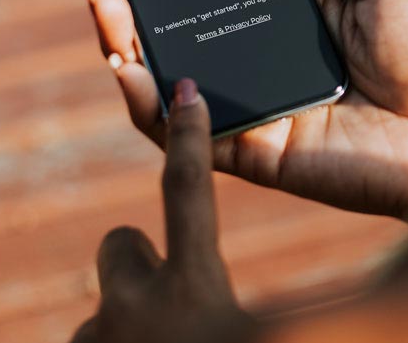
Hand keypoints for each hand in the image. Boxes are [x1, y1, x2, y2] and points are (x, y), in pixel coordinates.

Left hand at [73, 78, 254, 342]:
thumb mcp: (257, 333)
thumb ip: (257, 308)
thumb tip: (313, 288)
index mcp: (193, 291)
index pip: (186, 191)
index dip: (187, 137)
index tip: (186, 90)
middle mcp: (133, 307)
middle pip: (120, 245)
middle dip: (140, 261)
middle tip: (170, 304)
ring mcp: (95, 336)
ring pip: (108, 303)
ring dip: (132, 320)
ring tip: (163, 342)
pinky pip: (94, 341)